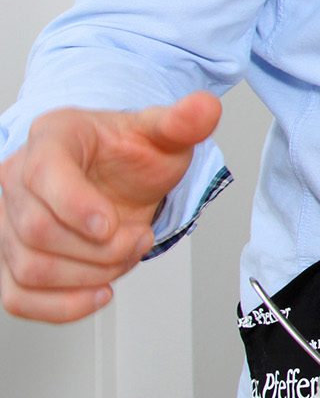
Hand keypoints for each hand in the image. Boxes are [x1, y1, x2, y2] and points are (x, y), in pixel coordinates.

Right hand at [0, 92, 221, 321]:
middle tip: (139, 237)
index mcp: (52, 139)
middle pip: (39, 231)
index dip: (78, 207)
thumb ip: (182, 122)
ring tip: (125, 256)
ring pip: (30, 269)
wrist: (117, 174)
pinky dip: (61, 306)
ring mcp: (9, 221)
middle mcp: (17, 178)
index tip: (112, 225)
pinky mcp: (12, 258)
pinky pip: (18, 297)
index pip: (44, 174)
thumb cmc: (129, 152)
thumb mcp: (162, 133)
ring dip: (90, 275)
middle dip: (102, 248)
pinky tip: (100, 291)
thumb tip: (204, 108)